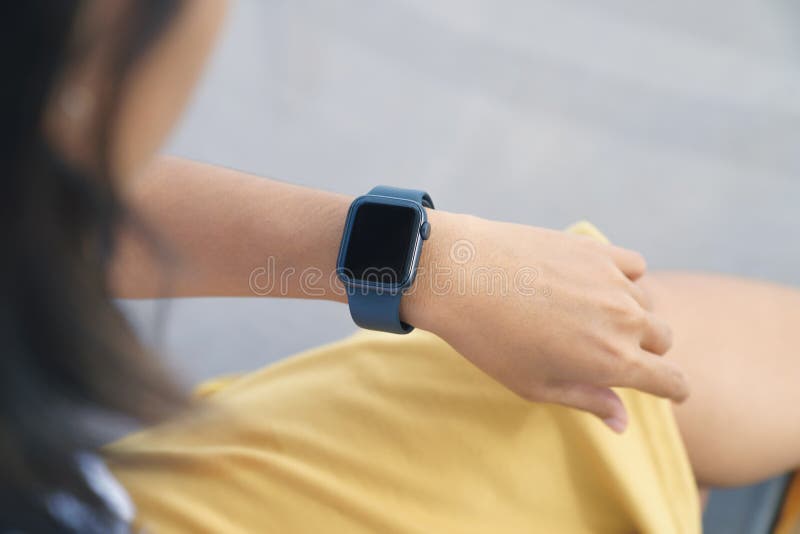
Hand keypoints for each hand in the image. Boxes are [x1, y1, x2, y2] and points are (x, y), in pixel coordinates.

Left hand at [404, 211, 688, 432]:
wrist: (460, 277)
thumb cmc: (490, 339)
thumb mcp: (535, 385)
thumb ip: (587, 400)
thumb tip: (623, 422)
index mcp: (613, 362)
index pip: (673, 380)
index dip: (673, 389)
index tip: (667, 389)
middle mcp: (625, 321)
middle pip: (664, 338)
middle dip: (647, 350)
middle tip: (608, 350)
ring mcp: (613, 282)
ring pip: (648, 302)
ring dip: (633, 313)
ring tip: (591, 315)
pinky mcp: (598, 250)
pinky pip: (634, 264)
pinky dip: (623, 276)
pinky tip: (594, 282)